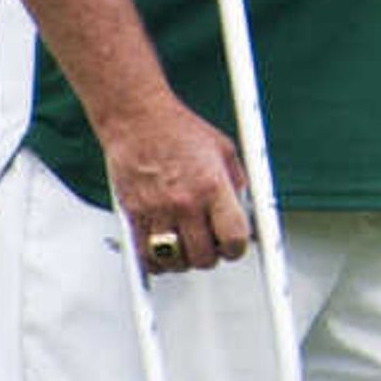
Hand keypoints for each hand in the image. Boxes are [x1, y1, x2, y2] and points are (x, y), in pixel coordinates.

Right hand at [105, 102, 251, 276]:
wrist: (137, 118)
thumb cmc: (178, 130)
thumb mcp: (224, 152)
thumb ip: (238, 185)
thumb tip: (248, 213)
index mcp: (212, 187)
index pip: (234, 238)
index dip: (237, 248)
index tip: (235, 245)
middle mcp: (184, 202)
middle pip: (205, 257)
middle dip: (212, 255)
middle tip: (210, 244)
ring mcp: (156, 211)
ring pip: (175, 261)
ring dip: (184, 260)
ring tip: (187, 245)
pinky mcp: (132, 215)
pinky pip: (144, 256)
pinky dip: (156, 262)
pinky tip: (163, 251)